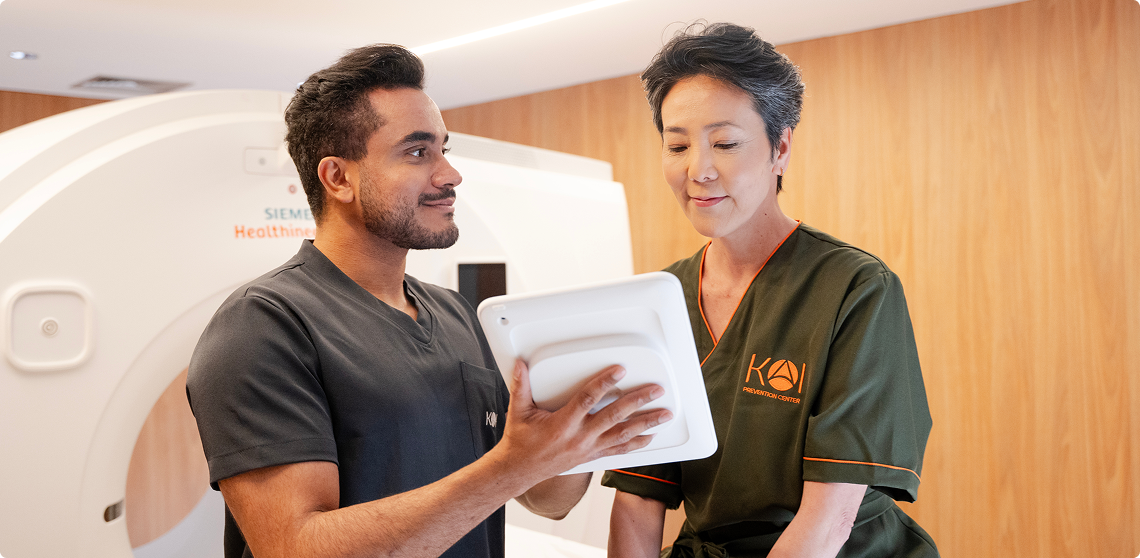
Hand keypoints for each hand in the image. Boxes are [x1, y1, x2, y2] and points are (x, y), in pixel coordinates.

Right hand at [497, 359, 672, 482]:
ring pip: (623, 435)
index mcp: (563, 424)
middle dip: (637, 401)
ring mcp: (588, 449)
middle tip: (655, 390)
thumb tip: (520, 365)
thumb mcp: (518, 411)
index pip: (588, 399)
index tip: (620, 371)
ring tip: (664, 415)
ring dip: (645, 424)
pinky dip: (636, 444)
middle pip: (614, 416)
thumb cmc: (521, 442)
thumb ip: (521, 386)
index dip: (604, 383)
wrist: (520, 471)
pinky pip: (619, 451)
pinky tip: (650, 437)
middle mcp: (580, 438)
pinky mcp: (591, 457)